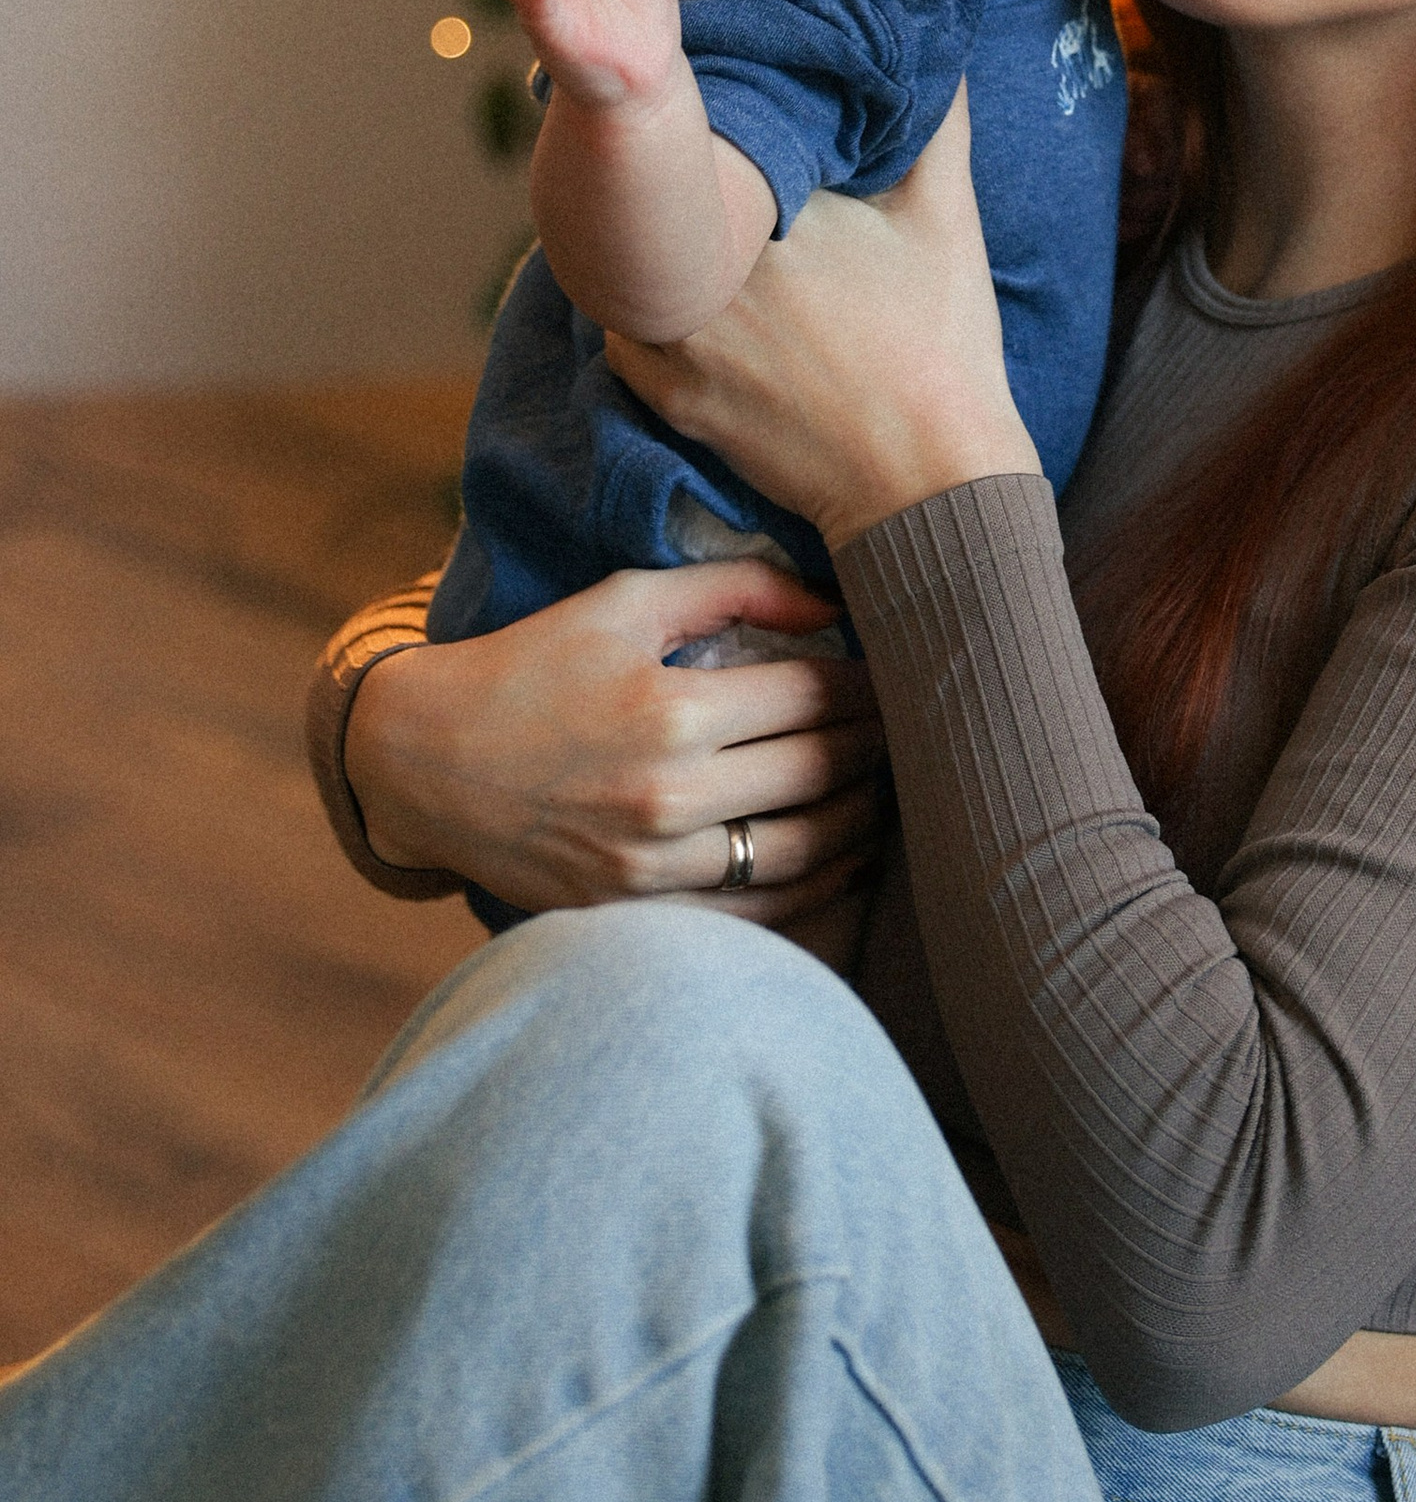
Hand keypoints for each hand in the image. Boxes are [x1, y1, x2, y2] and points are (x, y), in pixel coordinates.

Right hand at [344, 555, 886, 945]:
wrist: (424, 764)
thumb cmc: (530, 667)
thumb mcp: (621, 602)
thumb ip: (733, 588)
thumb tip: (831, 600)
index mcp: (671, 710)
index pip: (814, 695)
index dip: (867, 682)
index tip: (889, 673)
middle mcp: (669, 795)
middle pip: (821, 771)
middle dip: (878, 745)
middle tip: (905, 728)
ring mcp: (654, 866)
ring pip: (805, 850)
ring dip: (863, 821)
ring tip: (885, 792)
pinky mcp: (638, 912)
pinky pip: (758, 914)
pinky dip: (817, 889)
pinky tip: (843, 859)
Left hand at [607, 90, 1037, 549]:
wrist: (926, 481)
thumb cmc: (944, 346)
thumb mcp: (949, 221)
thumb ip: (937, 126)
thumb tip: (941, 53)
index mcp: (770, 207)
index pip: (708, 137)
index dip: (710, 118)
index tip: (724, 106)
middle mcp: (705, 266)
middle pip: (657, 198)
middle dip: (674, 181)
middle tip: (700, 167)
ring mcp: (676, 336)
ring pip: (627, 262)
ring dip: (648, 246)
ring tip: (682, 232)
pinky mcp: (667, 396)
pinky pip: (622, 333)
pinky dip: (643, 312)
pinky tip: (678, 301)